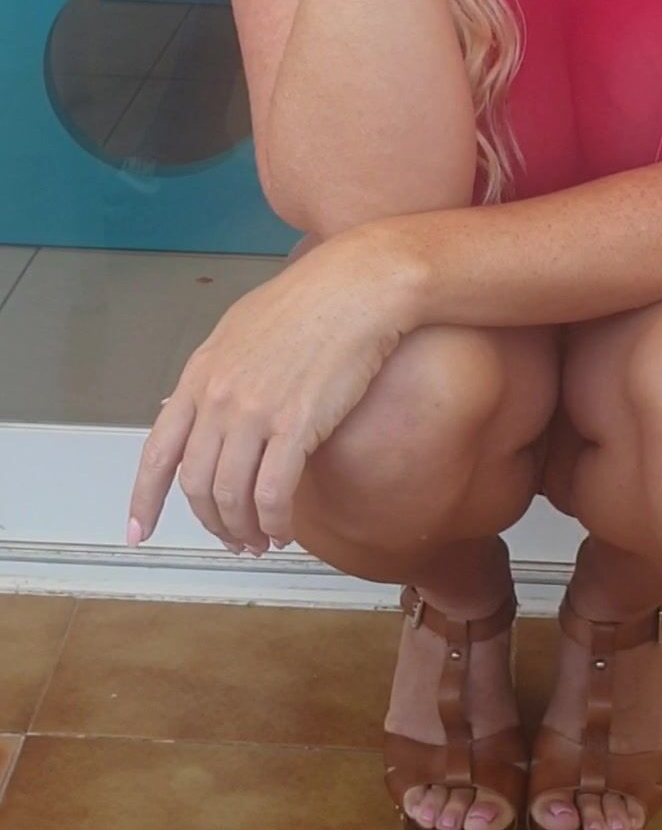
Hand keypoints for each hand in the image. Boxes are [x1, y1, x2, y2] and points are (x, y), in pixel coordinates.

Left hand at [125, 226, 420, 554]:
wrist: (356, 288)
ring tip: (260, 541)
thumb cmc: (310, 300)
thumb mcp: (241, 329)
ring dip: (243, 530)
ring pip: (232, 496)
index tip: (139, 532)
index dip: (144, 499)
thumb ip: (217, 373)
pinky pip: (273, 494)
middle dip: (211, 523)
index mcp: (201, 374)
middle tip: (230, 539)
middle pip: (196, 484)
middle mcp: (219, 398)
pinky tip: (285, 529)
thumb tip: (204, 407)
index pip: (158, 451)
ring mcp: (255, 413)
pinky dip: (275, 522)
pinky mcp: (296, 426)